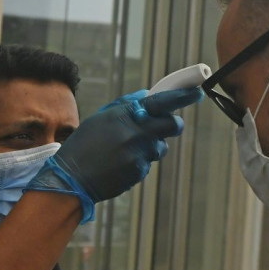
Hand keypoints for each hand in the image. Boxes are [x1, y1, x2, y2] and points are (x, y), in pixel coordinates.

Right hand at [25, 87, 203, 221]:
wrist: (71, 177)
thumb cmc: (84, 144)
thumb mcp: (101, 117)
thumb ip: (126, 105)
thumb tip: (148, 96)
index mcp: (127, 114)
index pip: (162, 102)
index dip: (182, 96)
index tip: (197, 92)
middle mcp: (136, 133)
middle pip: (172, 126)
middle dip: (172, 125)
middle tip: (166, 125)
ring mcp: (139, 154)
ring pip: (159, 147)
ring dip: (150, 145)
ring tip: (124, 149)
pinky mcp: (139, 172)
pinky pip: (147, 163)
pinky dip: (138, 162)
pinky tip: (118, 164)